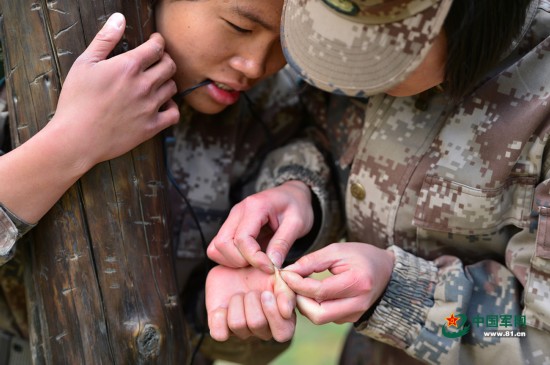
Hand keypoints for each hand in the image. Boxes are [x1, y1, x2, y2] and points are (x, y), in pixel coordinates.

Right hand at [50, 12, 178, 171]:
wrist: (76, 138)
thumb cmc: (76, 100)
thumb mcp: (84, 63)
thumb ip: (105, 39)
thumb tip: (119, 19)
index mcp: (128, 66)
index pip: (156, 47)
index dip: (158, 42)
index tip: (155, 42)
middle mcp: (144, 85)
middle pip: (169, 65)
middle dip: (165, 59)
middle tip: (157, 61)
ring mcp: (150, 107)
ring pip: (172, 87)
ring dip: (166, 82)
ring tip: (156, 82)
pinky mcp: (151, 127)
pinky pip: (174, 114)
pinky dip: (172, 107)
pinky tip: (162, 105)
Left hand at [206, 265, 295, 342]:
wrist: (237, 264)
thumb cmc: (262, 271)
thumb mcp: (278, 276)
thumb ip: (286, 292)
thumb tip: (286, 311)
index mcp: (281, 320)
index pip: (282, 333)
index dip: (273, 314)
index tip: (266, 293)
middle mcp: (262, 330)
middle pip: (257, 324)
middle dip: (252, 299)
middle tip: (251, 289)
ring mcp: (242, 331)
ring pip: (238, 325)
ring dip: (237, 301)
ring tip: (239, 293)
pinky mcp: (221, 329)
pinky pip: (219, 334)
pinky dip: (219, 317)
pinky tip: (223, 306)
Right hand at [207, 180, 313, 272]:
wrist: (292, 196)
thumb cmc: (296, 207)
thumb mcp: (297, 223)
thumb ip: (283, 243)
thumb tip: (272, 264)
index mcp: (255, 206)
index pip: (242, 238)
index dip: (254, 258)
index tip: (271, 268)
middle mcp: (238, 211)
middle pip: (222, 243)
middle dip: (240, 261)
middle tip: (262, 265)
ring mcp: (232, 218)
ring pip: (216, 246)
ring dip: (232, 260)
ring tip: (256, 262)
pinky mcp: (231, 227)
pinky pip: (218, 247)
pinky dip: (229, 258)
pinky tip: (249, 259)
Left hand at [280, 243, 393, 323]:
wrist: (386, 271)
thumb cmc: (361, 256)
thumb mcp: (337, 251)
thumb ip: (312, 261)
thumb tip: (287, 272)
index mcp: (358, 282)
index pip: (320, 291)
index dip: (298, 284)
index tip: (284, 274)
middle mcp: (358, 304)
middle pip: (318, 314)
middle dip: (298, 300)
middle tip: (288, 284)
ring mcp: (355, 314)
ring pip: (319, 318)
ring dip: (303, 304)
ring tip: (296, 286)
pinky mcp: (350, 319)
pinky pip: (325, 317)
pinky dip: (312, 306)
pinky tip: (307, 292)